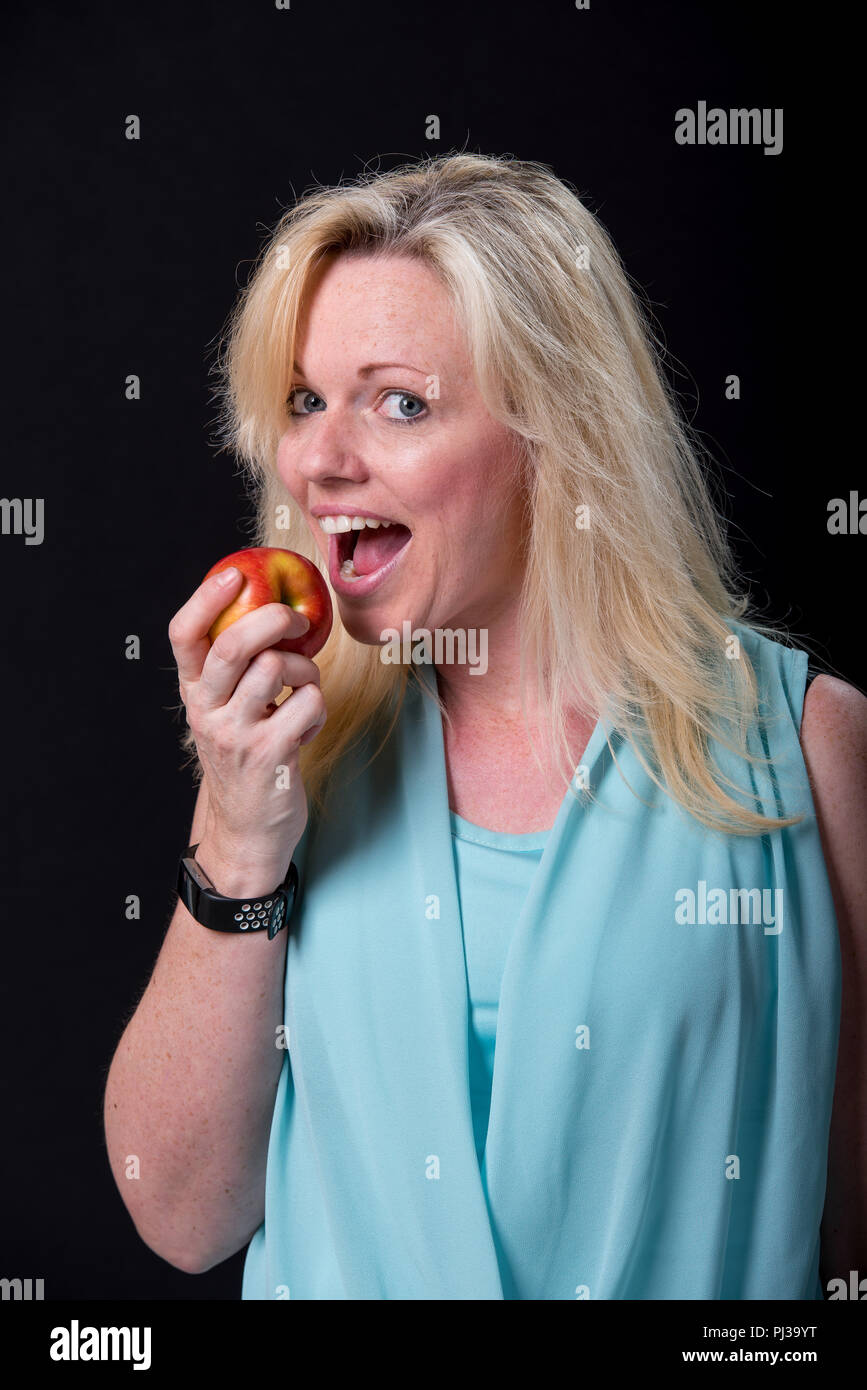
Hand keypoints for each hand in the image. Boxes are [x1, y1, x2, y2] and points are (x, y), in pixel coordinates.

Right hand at [168, 566, 327, 882]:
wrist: (247, 832)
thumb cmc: (245, 759)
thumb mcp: (227, 713)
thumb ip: (238, 670)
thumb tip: (274, 610)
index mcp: (193, 692)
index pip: (183, 635)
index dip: (206, 598)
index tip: (235, 575)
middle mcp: (206, 710)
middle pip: (234, 643)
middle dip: (275, 619)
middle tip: (299, 621)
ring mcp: (235, 734)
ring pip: (278, 668)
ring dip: (305, 672)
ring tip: (302, 693)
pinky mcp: (269, 754)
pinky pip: (308, 704)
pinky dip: (318, 709)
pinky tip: (306, 729)